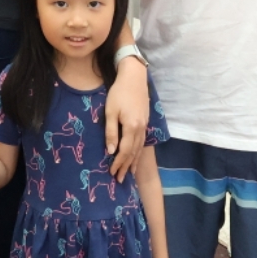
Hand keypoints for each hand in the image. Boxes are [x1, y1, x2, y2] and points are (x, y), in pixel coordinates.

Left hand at [105, 57, 148, 181]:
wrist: (134, 77)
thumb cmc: (118, 93)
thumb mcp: (110, 111)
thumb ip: (111, 132)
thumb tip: (111, 152)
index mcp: (131, 127)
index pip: (124, 151)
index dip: (118, 163)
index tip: (111, 173)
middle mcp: (140, 129)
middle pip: (133, 153)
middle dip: (125, 167)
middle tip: (119, 180)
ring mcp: (145, 125)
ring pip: (139, 149)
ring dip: (133, 162)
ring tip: (127, 173)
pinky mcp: (145, 122)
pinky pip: (142, 142)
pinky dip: (138, 152)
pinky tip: (135, 156)